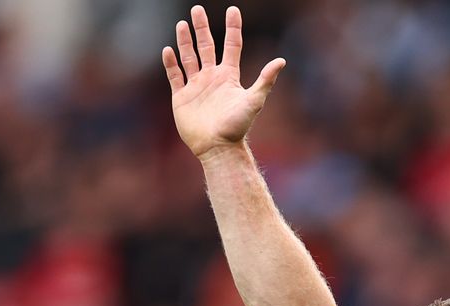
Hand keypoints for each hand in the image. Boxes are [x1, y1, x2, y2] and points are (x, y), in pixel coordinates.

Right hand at [162, 5, 285, 160]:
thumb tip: (281, 61)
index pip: (231, 45)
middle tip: (197, 9)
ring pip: (188, 57)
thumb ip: (265, 81)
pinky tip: (168, 50)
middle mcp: (211, 77)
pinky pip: (175, 76)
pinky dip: (171, 63)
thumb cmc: (236, 126)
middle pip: (206, 46)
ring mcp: (196, 86)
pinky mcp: (181, 97)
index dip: (232, 28)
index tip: (233, 10)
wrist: (217, 147)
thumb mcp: (254, 101)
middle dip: (201, 28)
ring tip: (181, 24)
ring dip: (185, 41)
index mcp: (228, 76)